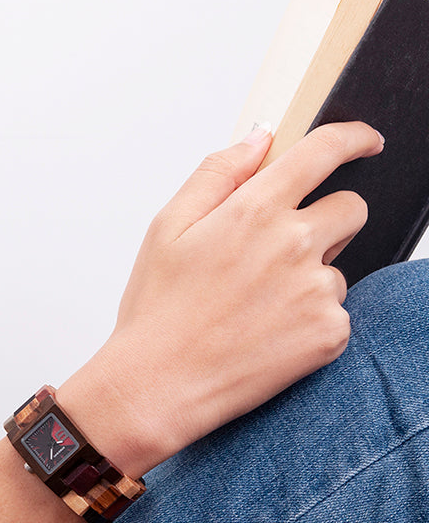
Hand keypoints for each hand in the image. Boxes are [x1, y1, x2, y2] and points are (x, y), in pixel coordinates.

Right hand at [57, 121, 383, 477]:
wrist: (159, 384)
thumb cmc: (157, 308)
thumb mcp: (168, 227)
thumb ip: (217, 174)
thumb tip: (258, 140)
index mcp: (255, 210)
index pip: (324, 152)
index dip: (352, 138)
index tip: (365, 141)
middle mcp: (295, 244)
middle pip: (349, 209)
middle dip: (325, 219)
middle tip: (280, 250)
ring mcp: (317, 291)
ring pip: (338, 266)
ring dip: (311, 276)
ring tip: (257, 306)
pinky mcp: (329, 334)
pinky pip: (336, 311)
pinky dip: (310, 318)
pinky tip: (267, 334)